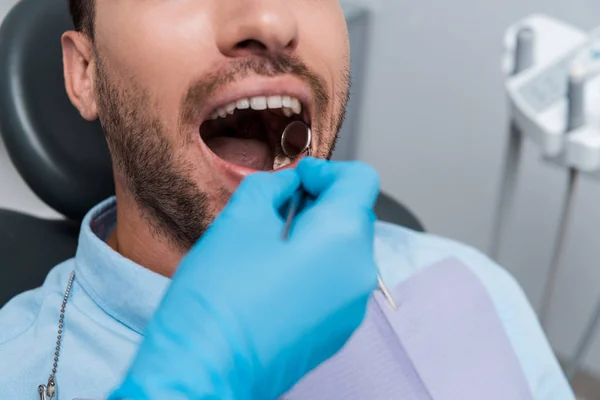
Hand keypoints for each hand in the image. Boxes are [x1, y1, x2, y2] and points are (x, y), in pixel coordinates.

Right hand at [109, 157, 379, 399]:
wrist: (205, 371)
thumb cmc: (218, 299)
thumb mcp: (240, 219)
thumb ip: (273, 186)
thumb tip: (291, 183)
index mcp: (343, 239)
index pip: (360, 180)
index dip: (327, 169)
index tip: (298, 177)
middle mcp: (359, 275)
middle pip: (355, 215)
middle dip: (321, 201)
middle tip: (280, 205)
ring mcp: (352, 309)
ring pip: (346, 250)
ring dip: (318, 235)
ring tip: (273, 243)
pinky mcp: (337, 332)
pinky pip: (337, 283)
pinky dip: (316, 267)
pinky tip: (276, 276)